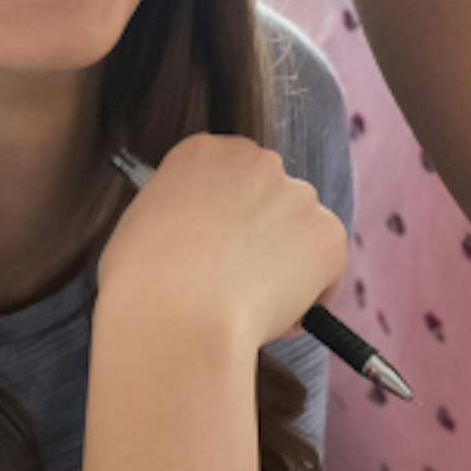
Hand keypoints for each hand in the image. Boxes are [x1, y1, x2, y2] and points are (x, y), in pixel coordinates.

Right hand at [97, 133, 349, 357]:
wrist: (176, 314)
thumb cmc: (142, 283)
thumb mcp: (142, 226)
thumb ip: (179, 218)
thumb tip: (196, 245)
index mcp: (204, 153)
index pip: (232, 174)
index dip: (231, 216)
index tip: (225, 245)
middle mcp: (255, 162)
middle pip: (272, 198)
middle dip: (263, 235)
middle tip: (242, 279)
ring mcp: (297, 195)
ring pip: (300, 234)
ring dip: (286, 265)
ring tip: (253, 306)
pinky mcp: (328, 233)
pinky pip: (327, 269)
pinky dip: (312, 297)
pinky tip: (279, 318)